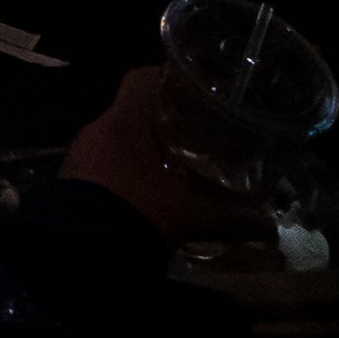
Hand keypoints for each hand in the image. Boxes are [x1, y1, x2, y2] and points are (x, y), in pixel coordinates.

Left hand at [60, 67, 224, 245]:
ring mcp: (78, 157)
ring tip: (174, 168)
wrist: (79, 257)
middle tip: (195, 137)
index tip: (193, 93)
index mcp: (123, 124)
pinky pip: (100, 166)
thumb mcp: (188, 217)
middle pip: (131, 113)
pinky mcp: (68, 184)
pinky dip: (123, 173)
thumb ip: (230, 219)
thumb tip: (269, 228)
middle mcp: (96, 131)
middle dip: (162, 124)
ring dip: (142, 151)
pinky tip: (146, 194)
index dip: (167, 80)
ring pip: (115, 141)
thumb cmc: (138, 217)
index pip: (141, 80)